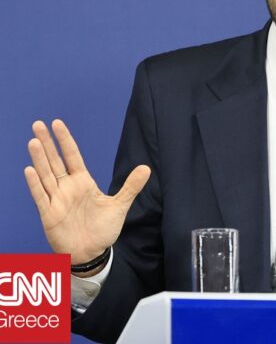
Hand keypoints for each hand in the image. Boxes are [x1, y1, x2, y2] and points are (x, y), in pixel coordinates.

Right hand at [24, 120, 149, 266]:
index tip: (57, 123)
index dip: (65, 140)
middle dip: (47, 144)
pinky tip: (30, 170)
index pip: (72, 156)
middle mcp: (67, 188)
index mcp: (83, 182)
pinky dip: (35, 184)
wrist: (92, 252)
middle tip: (38, 124)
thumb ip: (131, 186)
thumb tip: (146, 168)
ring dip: (39, 159)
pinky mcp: (49, 214)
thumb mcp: (120, 205)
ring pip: (45, 175)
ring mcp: (56, 200)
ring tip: (33, 141)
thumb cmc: (103, 229)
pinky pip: (40, 197)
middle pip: (55, 161)